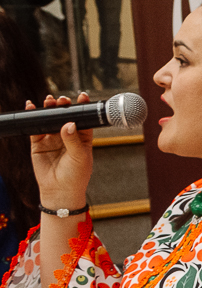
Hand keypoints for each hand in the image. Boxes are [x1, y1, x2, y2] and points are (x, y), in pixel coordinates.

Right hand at [28, 95, 92, 211]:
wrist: (60, 191)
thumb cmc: (76, 176)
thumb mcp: (79, 157)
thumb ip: (73, 140)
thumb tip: (68, 123)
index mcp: (83, 138)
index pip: (83, 119)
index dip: (83, 107)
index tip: (83, 96)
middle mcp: (67, 136)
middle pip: (65, 116)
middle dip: (63, 106)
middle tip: (62, 99)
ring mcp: (52, 138)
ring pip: (50, 119)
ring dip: (49, 108)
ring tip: (49, 100)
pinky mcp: (38, 143)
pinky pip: (35, 127)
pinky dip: (33, 116)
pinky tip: (31, 106)